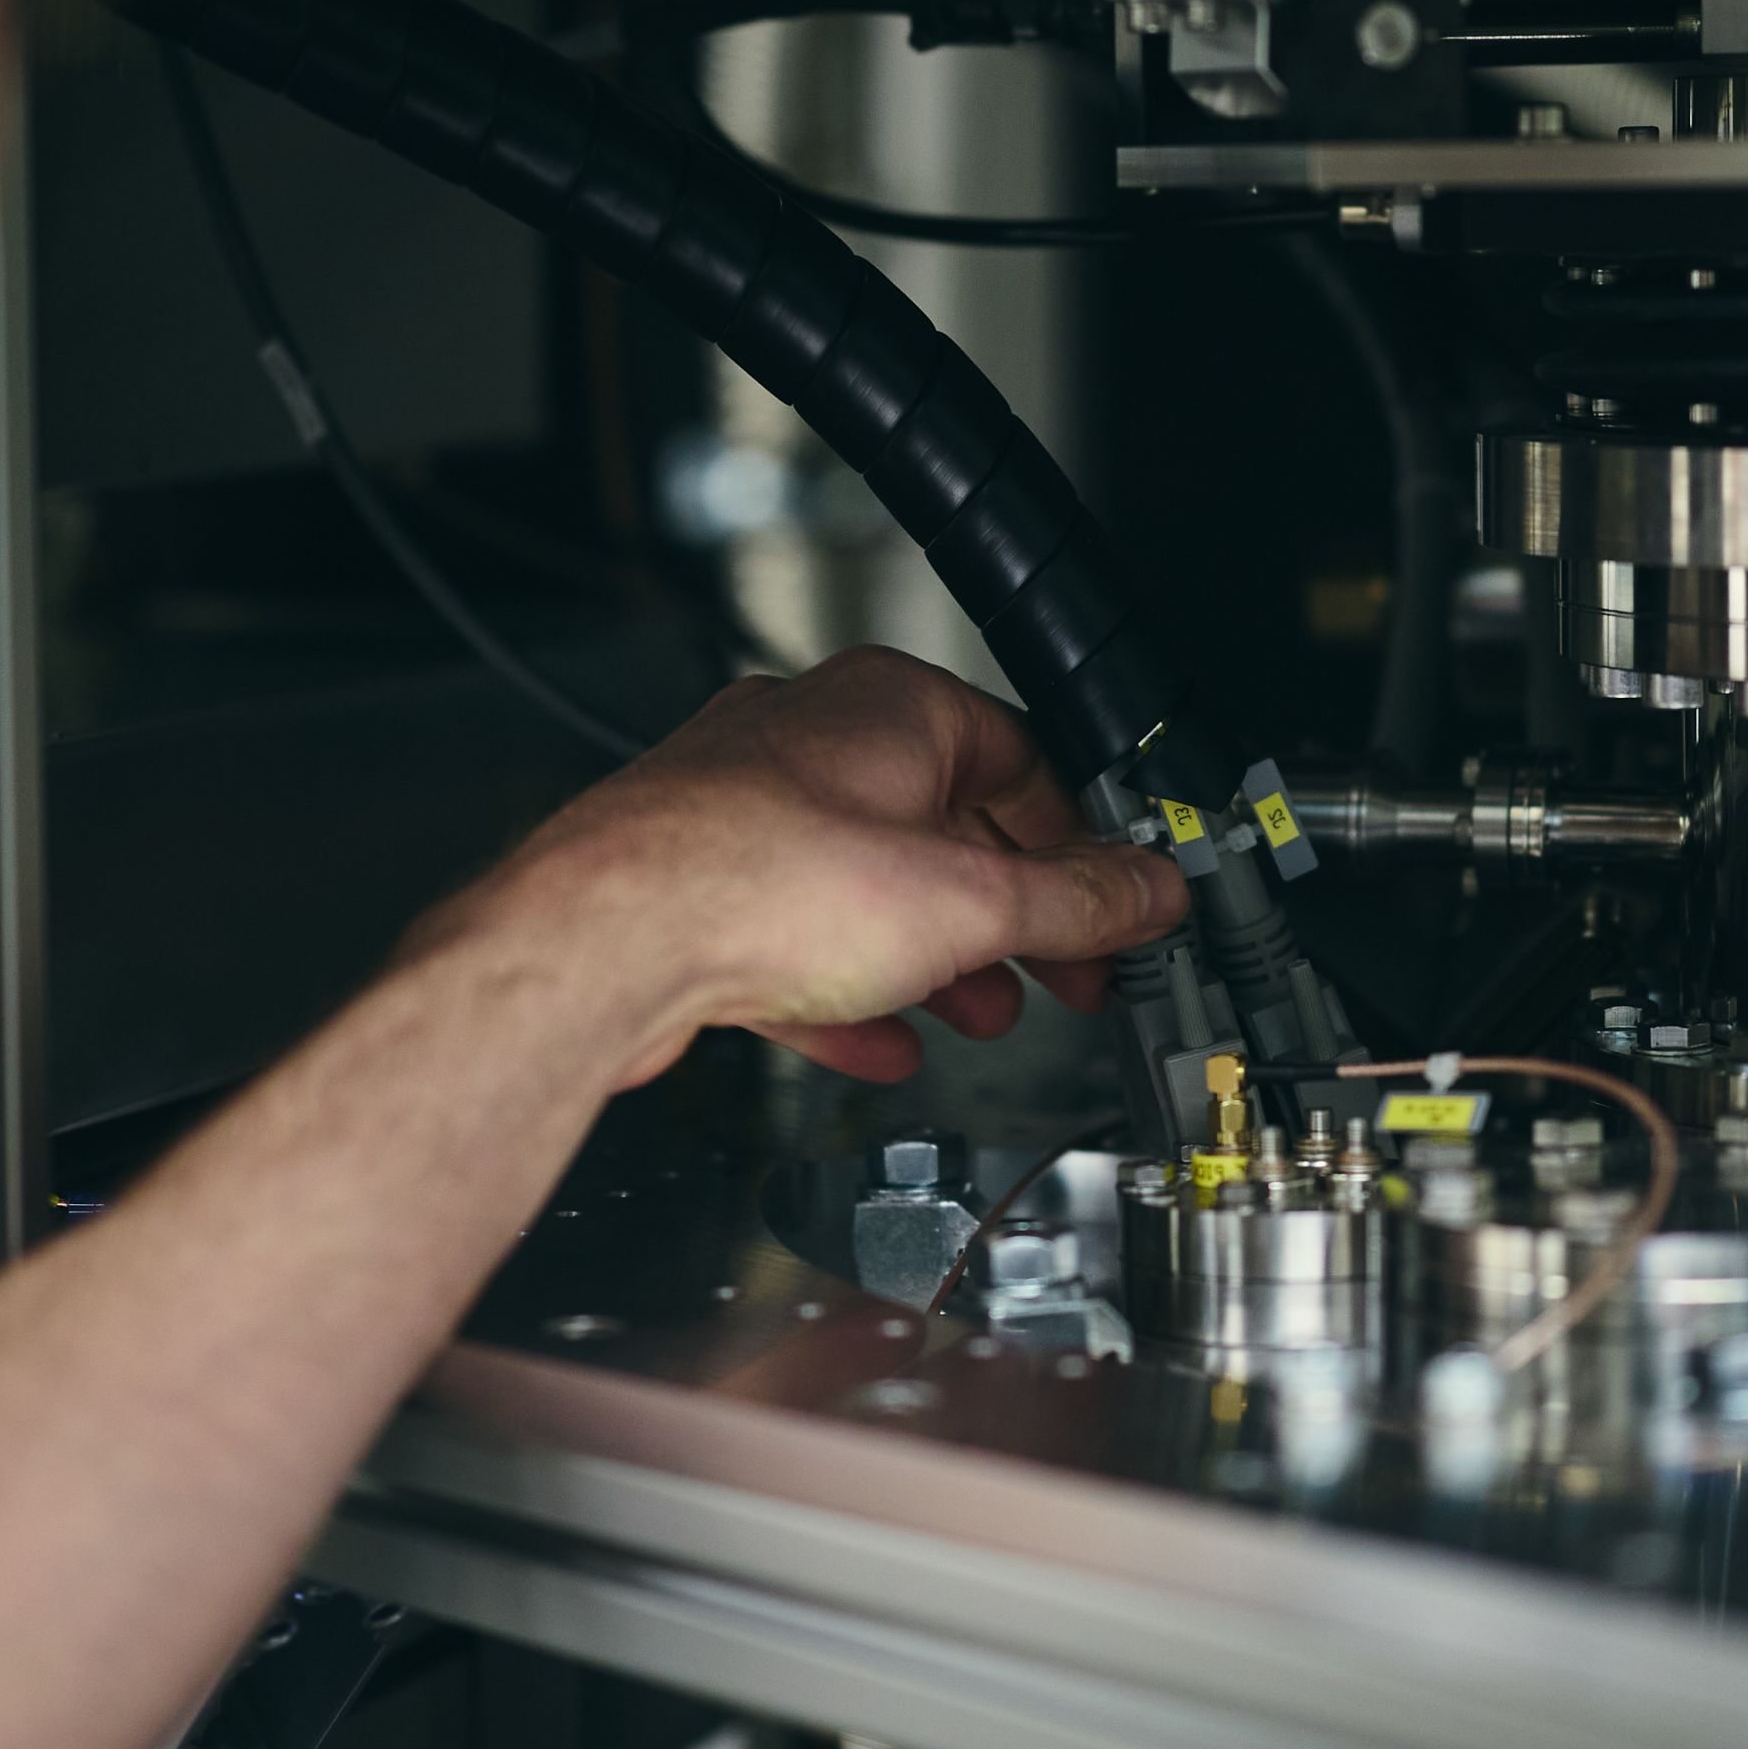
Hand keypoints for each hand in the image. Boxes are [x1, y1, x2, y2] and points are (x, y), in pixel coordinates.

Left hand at [476, 648, 1186, 1085]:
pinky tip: (877, 1042)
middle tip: (1057, 975)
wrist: (600, 941)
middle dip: (1006, 918)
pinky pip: (795, 938)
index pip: (1023, 759)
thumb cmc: (756, 880)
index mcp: (889, 706)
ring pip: (867, 888)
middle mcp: (812, 739)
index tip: (1111, 904)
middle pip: (945, 828)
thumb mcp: (968, 904)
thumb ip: (1076, 902)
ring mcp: (744, 811)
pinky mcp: (696, 885)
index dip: (1079, 843)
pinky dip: (848, 990)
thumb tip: (1147, 890)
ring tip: (977, 1015)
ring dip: (934, 960)